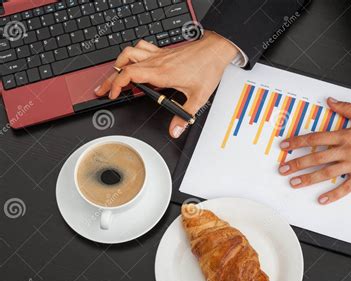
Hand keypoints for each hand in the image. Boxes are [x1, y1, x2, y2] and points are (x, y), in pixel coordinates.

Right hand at [95, 31, 238, 137]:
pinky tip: (133, 61)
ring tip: (113, 74)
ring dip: (118, 63)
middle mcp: (157, 61)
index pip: (129, 75)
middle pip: (124, 65)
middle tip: (102, 88)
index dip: (116, 85)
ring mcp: (159, 54)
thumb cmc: (207, 69)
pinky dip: (133, 54)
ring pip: (130, 52)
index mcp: (161, 73)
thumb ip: (184, 115)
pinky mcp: (163, 51)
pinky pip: (141, 47)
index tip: (112, 94)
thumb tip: (175, 130)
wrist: (215, 51)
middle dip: (109, 78)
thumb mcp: (198, 97)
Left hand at [279, 97, 350, 203]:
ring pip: (326, 173)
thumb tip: (330, 101)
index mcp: (346, 134)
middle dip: (297, 163)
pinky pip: (346, 187)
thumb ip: (346, 108)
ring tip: (294, 183)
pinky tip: (322, 199)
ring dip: (308, 179)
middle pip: (316, 157)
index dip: (298, 142)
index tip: (285, 145)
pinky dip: (333, 194)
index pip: (316, 138)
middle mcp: (347, 150)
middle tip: (282, 168)